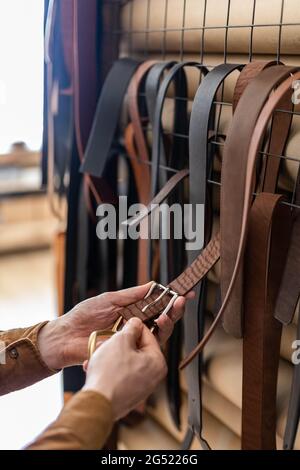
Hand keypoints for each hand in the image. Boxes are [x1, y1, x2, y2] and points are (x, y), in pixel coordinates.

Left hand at [38, 283, 193, 369]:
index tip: (185, 291)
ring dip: (167, 322)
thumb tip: (153, 284)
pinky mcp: (129, 352)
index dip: (171, 298)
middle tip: (182, 301)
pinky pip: (147, 347)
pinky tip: (159, 325)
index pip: (156, 304)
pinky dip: (156, 337)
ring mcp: (133, 339)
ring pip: (159, 333)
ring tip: (168, 314)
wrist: (67, 336)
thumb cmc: (84, 315)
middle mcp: (136, 325)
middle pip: (162, 318)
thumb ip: (131, 295)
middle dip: (174, 310)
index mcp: (132, 310)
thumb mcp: (109, 299)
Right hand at [83, 317, 166, 419]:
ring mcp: (141, 387)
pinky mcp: (128, 395)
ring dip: (111, 354)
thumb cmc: (110, 374)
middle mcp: (153, 376)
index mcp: (157, 362)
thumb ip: (131, 328)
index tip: (124, 324)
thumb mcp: (120, 340)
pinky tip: (95, 366)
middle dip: (119, 343)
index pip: (149, 335)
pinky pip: (120, 375)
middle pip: (137, 349)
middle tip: (108, 339)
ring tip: (97, 353)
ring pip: (126, 361)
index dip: (133, 327)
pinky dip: (109, 368)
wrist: (96, 404)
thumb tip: (135, 323)